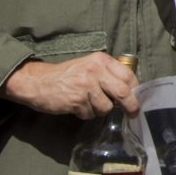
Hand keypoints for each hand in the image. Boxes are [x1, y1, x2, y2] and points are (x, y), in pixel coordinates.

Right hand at [1, 52, 138, 118]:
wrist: (38, 81)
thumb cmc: (67, 76)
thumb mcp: (90, 66)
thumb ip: (108, 74)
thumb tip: (130, 92)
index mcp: (101, 60)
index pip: (128, 75)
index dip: (135, 90)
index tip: (136, 98)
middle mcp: (95, 70)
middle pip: (123, 92)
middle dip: (131, 106)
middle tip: (133, 113)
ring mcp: (86, 85)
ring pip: (107, 107)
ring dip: (100, 110)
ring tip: (87, 103)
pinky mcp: (77, 100)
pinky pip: (91, 114)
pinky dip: (86, 114)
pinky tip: (77, 106)